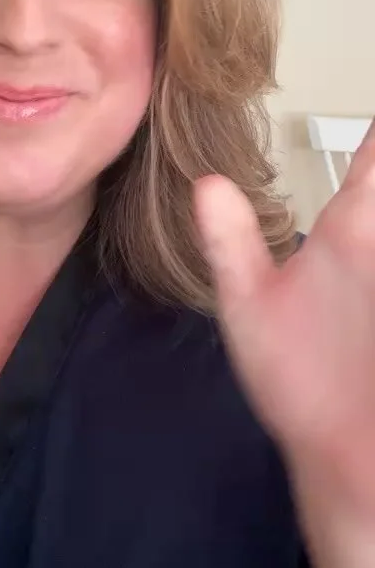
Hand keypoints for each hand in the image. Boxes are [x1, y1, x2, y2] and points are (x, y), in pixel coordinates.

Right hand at [194, 121, 374, 509]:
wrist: (356, 452)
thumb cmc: (300, 379)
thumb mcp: (246, 304)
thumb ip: (230, 237)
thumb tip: (210, 181)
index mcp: (352, 231)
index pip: (372, 152)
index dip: (369, 133)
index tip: (359, 114)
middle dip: (370, 168)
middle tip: (358, 160)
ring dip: (372, 196)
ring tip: (359, 196)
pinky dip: (373, 248)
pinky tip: (359, 274)